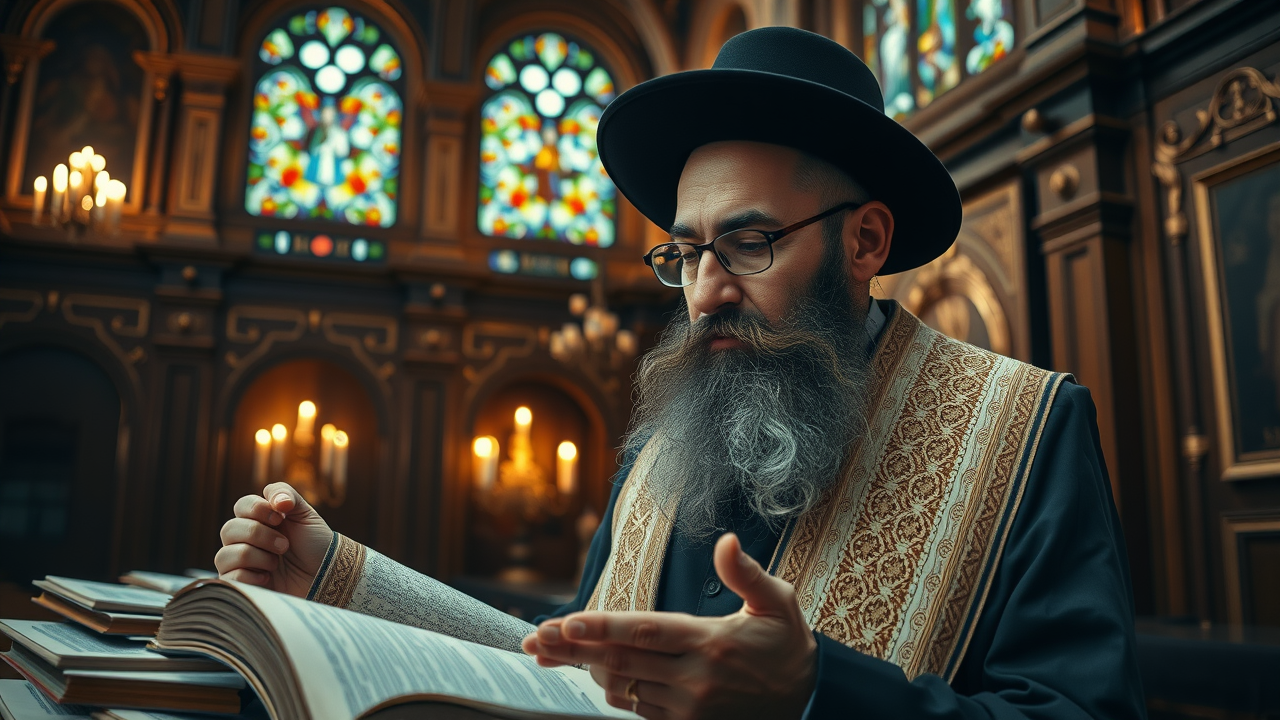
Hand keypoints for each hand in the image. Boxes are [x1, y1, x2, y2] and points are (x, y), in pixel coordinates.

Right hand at [215, 482, 332, 596]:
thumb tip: (276, 500)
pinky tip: (268, 578)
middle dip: (260, 535)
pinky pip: (229, 578)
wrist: (324, 576)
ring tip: (276, 563)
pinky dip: (251, 576)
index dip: (257, 509)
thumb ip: (287, 495)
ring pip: (225, 555)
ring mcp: (240, 563)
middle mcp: (244, 540)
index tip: (281, 518)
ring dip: (257, 557)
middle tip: (284, 545)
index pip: (241, 505)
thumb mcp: (306, 515)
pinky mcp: (240, 586)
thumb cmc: (315, 545)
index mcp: (259, 520)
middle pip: (228, 529)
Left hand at [522, 533, 816, 719]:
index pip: (647, 631)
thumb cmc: (787, 646)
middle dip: (575, 649)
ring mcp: (689, 707)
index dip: (604, 627)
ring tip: (555, 651)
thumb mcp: (778, 602)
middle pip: (622, 660)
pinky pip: (638, 709)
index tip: (568, 622)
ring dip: (588, 669)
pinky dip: (615, 690)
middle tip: (537, 638)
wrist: (807, 702)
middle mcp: (696, 678)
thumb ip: (747, 573)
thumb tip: (725, 541)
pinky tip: (597, 674)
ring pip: (624, 687)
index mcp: (711, 641)